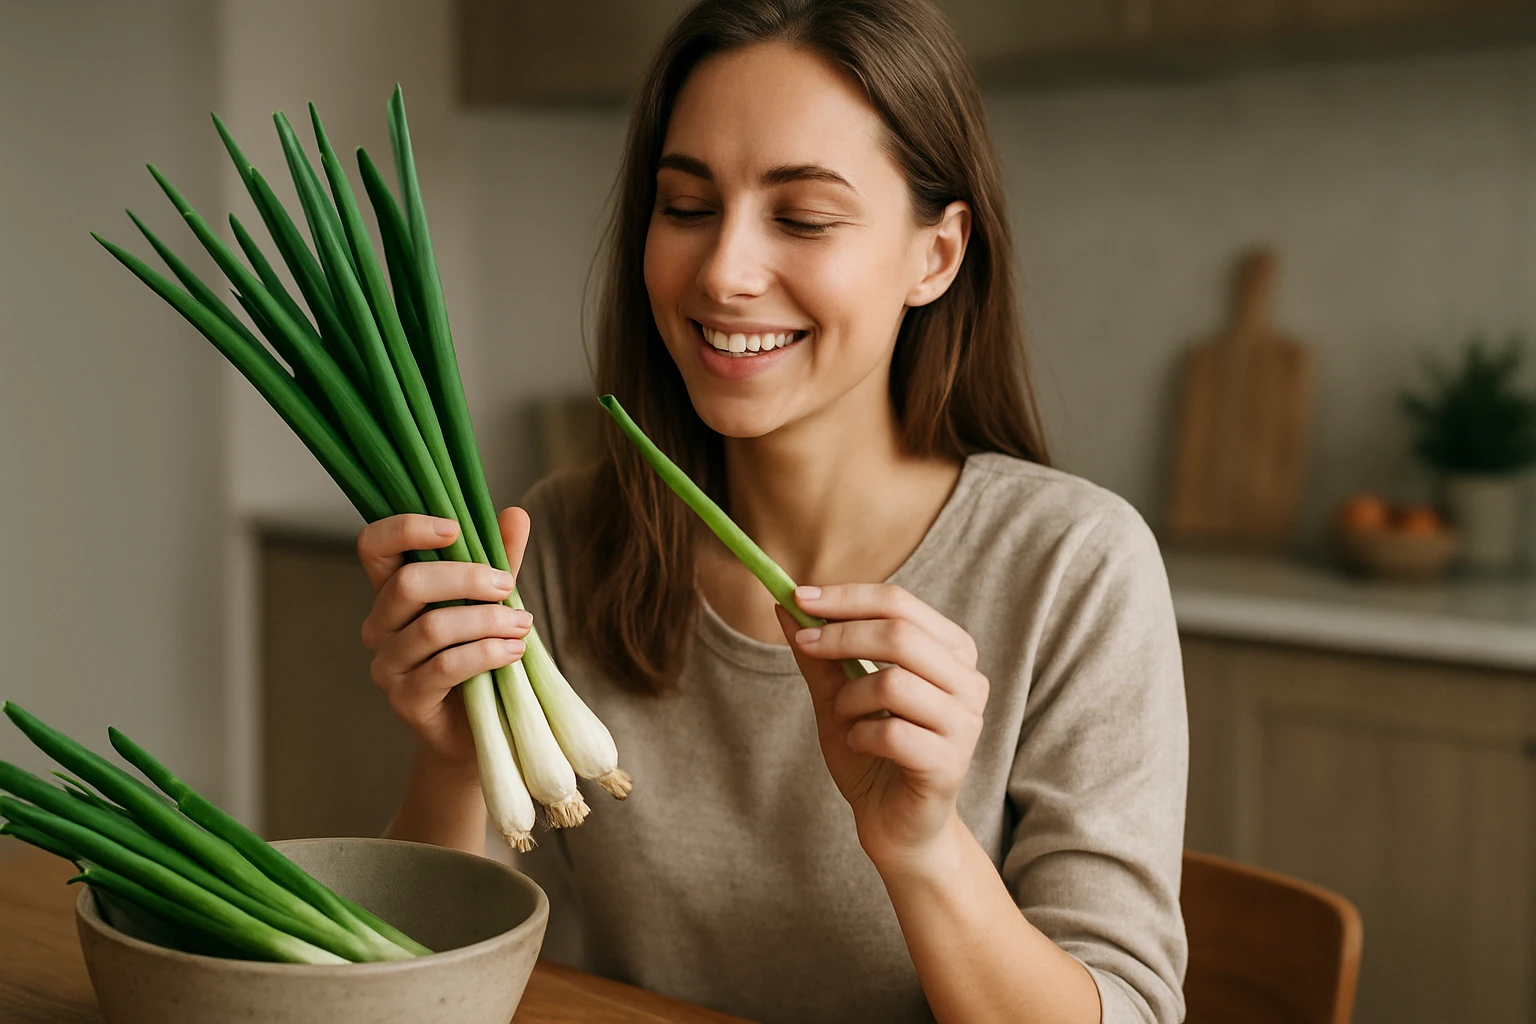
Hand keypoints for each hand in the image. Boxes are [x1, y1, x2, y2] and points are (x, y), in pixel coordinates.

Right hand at [357, 509, 532, 768]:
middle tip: (507, 586)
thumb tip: (516, 513)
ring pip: (431, 628)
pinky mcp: (405, 700)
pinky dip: (485, 654)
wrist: (481, 726)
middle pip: (408, 584)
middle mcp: (380, 625)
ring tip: (523, 625)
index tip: (454, 527)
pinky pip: (444, 667)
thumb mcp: (493, 600)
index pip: (373, 546)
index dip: (406, 528)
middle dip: (466, 578)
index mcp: (392, 591)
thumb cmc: (480, 654)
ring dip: (486, 621)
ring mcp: (388, 665)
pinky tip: (513, 652)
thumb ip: (500, 558)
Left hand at [775, 584, 987, 869]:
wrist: (893, 822)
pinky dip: (860, 735)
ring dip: (849, 698)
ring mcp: (965, 723)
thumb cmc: (872, 752)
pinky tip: (860, 745)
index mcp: (951, 652)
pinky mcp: (951, 763)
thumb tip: (785, 604)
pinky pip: (892, 733)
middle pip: (901, 634)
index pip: (900, 603)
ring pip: (894, 683)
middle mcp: (968, 681)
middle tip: (803, 643)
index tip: (799, 596)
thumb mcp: (837, 695)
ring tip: (844, 717)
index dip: (847, 597)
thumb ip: (819, 654)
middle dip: (841, 635)